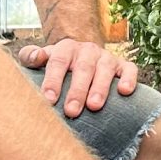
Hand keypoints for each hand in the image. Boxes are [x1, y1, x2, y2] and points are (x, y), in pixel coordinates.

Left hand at [17, 34, 139, 117]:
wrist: (81, 59)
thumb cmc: (58, 67)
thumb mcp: (41, 59)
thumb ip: (30, 56)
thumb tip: (36, 57)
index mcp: (66, 48)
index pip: (58, 62)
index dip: (53, 81)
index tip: (48, 100)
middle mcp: (87, 50)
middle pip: (83, 68)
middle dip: (77, 90)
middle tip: (71, 111)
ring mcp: (106, 57)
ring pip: (105, 69)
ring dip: (100, 87)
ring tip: (94, 106)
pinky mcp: (123, 65)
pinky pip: (129, 69)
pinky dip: (128, 79)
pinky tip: (124, 91)